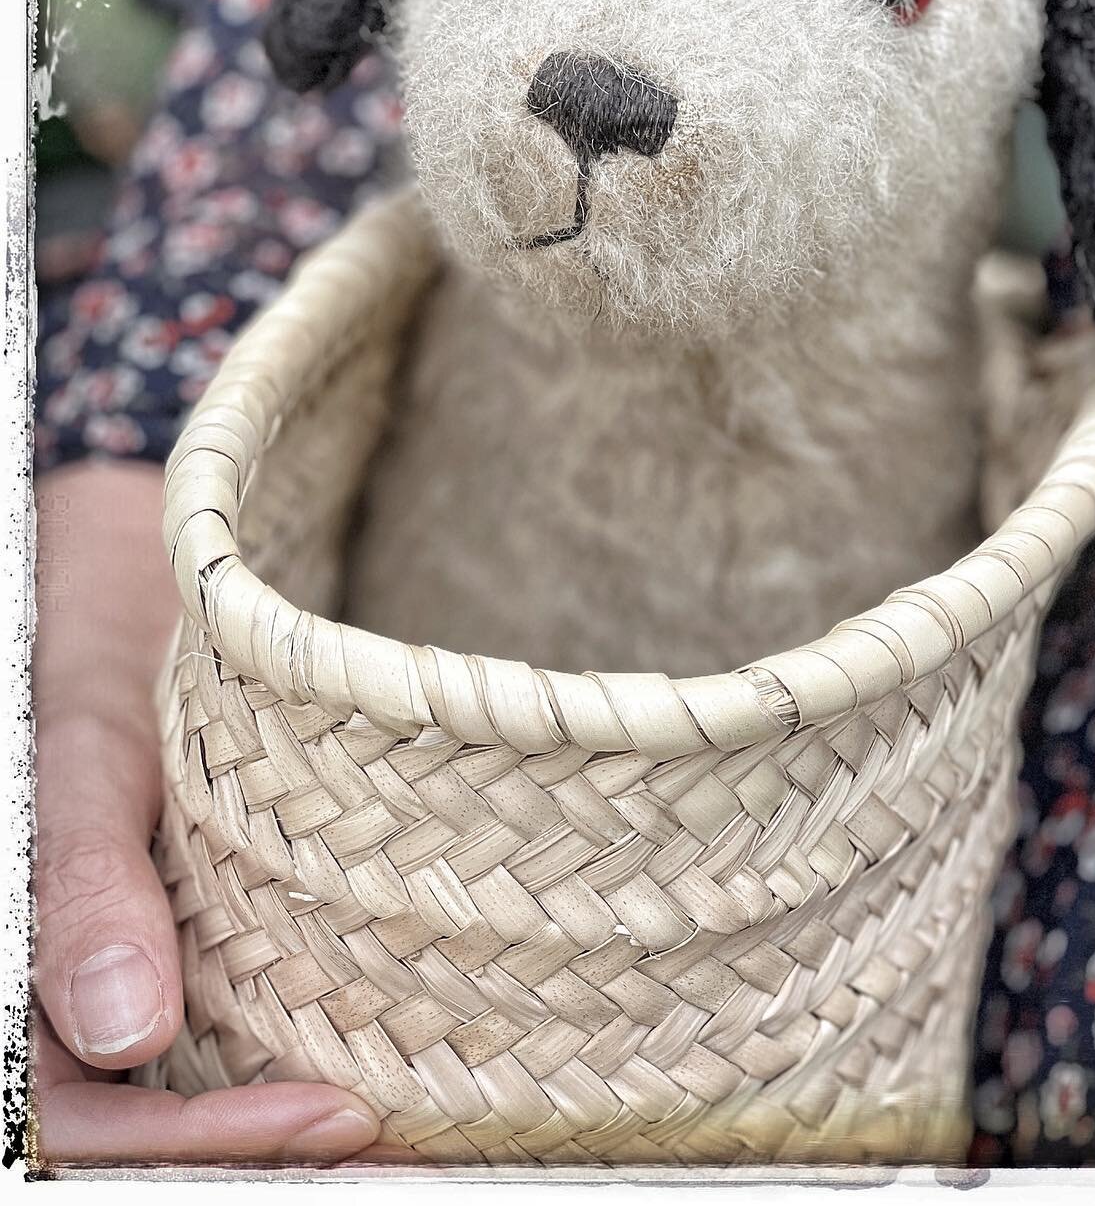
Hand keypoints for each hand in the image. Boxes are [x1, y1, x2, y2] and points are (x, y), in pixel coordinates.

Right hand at [31, 461, 381, 1167]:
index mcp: (11, 970)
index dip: (187, 1151)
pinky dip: (265, 1084)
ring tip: (398, 1147)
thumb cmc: (97, 661)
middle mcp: (49, 998)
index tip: (334, 1117)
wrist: (127, 602)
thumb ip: (86, 884)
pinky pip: (194, 1048)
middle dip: (244, 1167)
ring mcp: (103, 982)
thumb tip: (128, 1036)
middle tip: (397, 1162)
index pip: (67, 1124)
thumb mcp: (88, 760)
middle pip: (122, 1138)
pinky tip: (360, 1079)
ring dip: (260, 1145)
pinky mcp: (159, 955)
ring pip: (161, 1104)